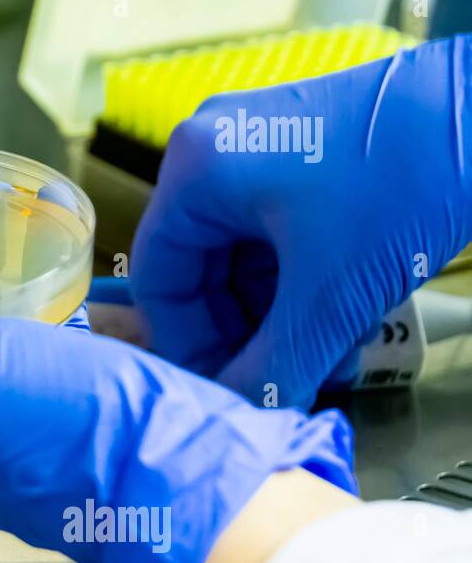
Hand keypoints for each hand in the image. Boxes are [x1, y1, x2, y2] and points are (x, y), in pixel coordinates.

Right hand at [131, 36, 471, 407]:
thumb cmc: (405, 182)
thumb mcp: (332, 292)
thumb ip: (275, 366)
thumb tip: (244, 415)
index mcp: (194, 170)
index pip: (158, 277)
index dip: (188, 345)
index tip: (225, 389)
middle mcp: (211, 151)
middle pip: (200, 269)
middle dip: (244, 332)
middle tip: (280, 380)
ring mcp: (256, 147)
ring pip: (243, 257)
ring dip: (279, 315)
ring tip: (327, 355)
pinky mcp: (300, 153)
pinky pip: (278, 233)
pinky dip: (302, 282)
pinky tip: (342, 319)